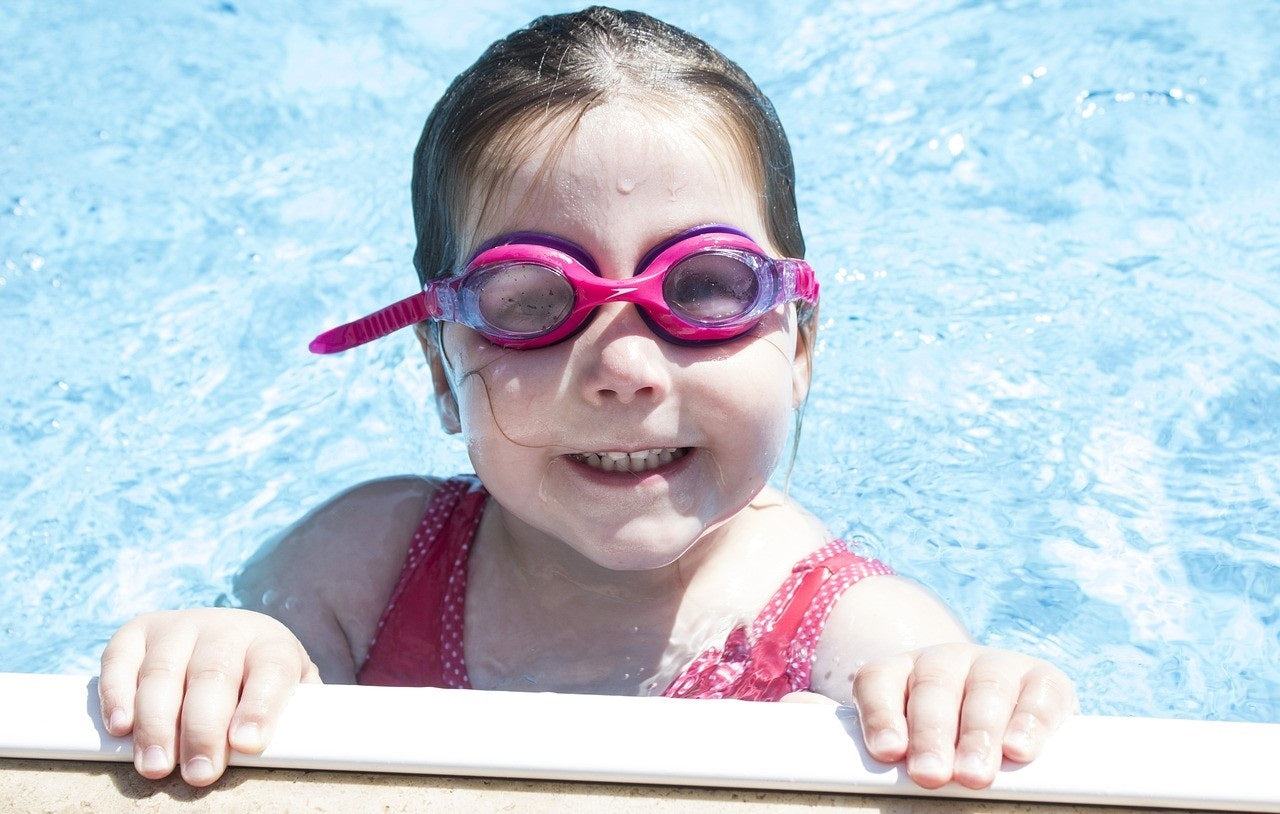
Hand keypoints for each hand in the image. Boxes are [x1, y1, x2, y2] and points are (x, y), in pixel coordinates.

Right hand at [99, 608, 320, 786]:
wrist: (226, 637)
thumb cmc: (259, 683)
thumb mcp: (289, 693)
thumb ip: (294, 717)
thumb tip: (300, 752)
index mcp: (270, 644)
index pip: (271, 670)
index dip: (260, 706)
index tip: (248, 744)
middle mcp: (224, 629)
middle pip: (213, 674)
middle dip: (204, 728)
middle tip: (201, 774)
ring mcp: (178, 627)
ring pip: (164, 671)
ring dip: (157, 722)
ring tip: (157, 766)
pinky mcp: (137, 634)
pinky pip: (119, 659)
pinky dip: (117, 693)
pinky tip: (121, 727)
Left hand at [852, 642, 1074, 788]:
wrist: (999, 720)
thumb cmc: (927, 735)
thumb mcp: (887, 730)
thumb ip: (838, 724)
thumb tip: (790, 710)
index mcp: (897, 671)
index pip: (878, 680)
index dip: (880, 714)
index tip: (885, 753)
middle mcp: (944, 661)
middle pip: (932, 686)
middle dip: (931, 731)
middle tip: (931, 774)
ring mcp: (995, 666)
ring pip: (985, 689)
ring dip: (980, 732)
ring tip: (975, 775)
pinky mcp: (1044, 681)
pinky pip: (1039, 693)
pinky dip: (1032, 720)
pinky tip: (1022, 750)